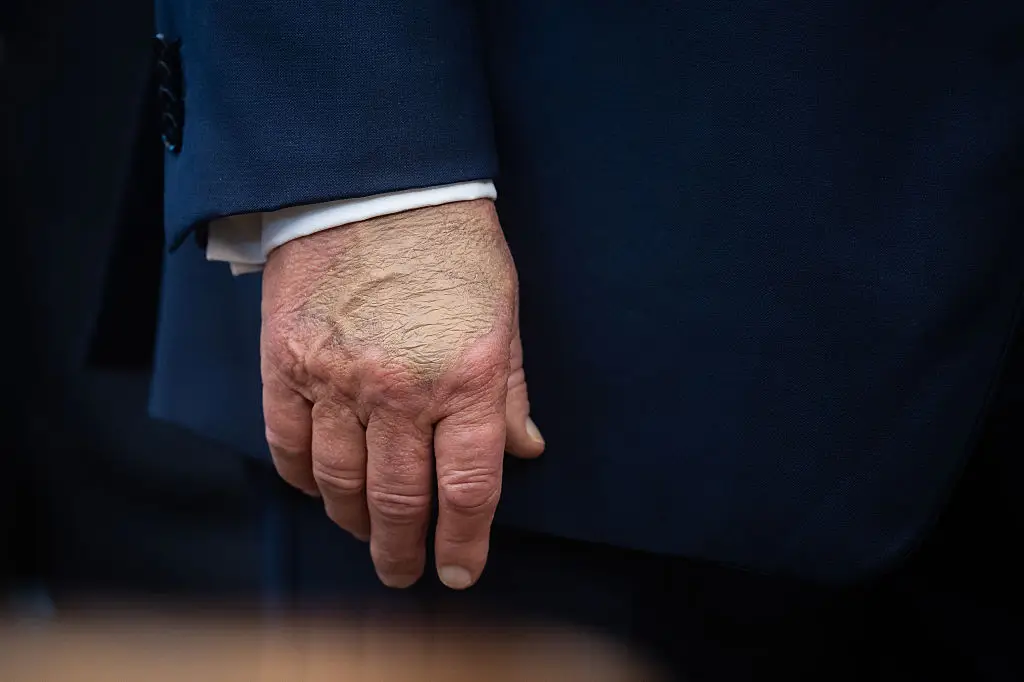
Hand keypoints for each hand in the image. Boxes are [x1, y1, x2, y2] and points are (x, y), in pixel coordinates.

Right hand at [260, 199, 544, 588]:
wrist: (377, 181)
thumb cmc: (451, 246)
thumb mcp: (502, 315)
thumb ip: (510, 390)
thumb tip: (524, 451)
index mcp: (464, 379)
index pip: (467, 487)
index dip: (464, 541)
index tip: (459, 571)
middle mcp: (399, 390)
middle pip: (398, 499)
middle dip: (403, 549)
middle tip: (404, 572)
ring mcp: (336, 378)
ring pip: (339, 482)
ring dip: (354, 522)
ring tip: (367, 534)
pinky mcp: (286, 361)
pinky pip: (287, 442)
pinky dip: (302, 478)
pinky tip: (317, 490)